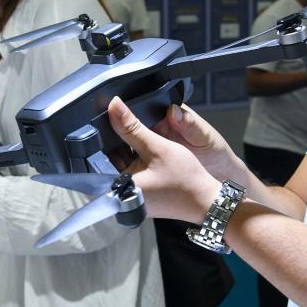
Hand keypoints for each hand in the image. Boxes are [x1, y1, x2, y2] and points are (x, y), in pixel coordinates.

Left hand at [108, 97, 221, 224]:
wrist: (206, 200)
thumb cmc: (185, 179)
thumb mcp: (157, 146)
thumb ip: (132, 126)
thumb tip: (114, 107)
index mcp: (117, 185)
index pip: (101, 152)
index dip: (105, 132)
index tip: (108, 116)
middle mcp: (121, 193)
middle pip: (113, 156)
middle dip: (121, 139)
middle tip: (129, 121)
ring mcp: (131, 195)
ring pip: (125, 161)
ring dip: (132, 147)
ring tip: (144, 135)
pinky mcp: (142, 194)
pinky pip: (135, 170)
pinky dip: (139, 158)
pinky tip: (150, 148)